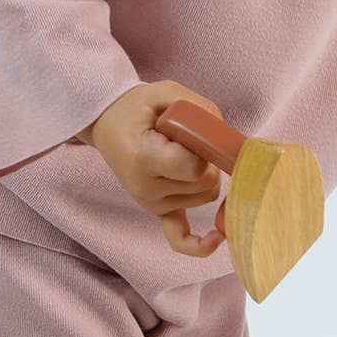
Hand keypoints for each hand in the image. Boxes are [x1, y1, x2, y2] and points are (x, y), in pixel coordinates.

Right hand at [79, 81, 228, 260]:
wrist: (107, 122)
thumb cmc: (138, 107)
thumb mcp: (168, 92)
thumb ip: (201, 110)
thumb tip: (229, 139)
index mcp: (144, 158)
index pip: (195, 168)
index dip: (206, 151)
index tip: (195, 133)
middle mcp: (146, 187)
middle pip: (204, 185)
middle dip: (209, 161)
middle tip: (189, 139)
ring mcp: (150, 202)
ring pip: (203, 198)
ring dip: (205, 177)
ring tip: (182, 154)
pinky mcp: (156, 209)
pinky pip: (179, 236)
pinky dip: (197, 244)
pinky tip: (215, 239)